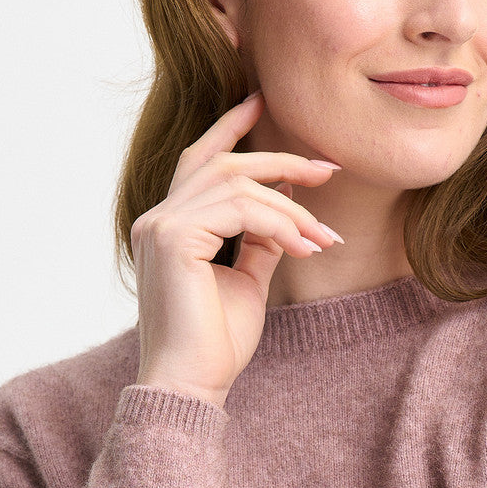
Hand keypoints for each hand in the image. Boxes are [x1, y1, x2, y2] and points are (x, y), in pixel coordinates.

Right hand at [130, 92, 341, 406]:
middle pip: (223, 163)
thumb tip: (285, 212)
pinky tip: (305, 248)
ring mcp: (161, 226)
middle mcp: (159, 218)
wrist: (193, 386)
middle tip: (328, 169)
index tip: (261, 101)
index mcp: (171, 225)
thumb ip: (259, 241)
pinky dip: (280, 224)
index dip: (229, 127)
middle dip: (281, 161)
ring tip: (324, 238)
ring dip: (291, 207)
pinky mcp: (174, 239)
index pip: (199, 161)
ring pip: (237, 185)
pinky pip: (240, 210)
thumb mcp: (246, 280)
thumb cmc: (217, 342)